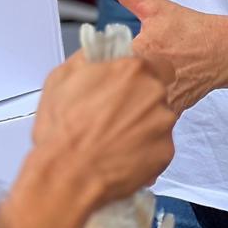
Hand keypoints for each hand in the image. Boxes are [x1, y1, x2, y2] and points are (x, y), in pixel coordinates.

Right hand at [33, 51, 176, 209]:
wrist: (67, 174)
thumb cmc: (62, 129)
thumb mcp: (63, 76)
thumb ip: (90, 57)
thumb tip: (100, 52)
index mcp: (132, 69)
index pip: (156, 63)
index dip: (142, 75)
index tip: (130, 85)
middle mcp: (154, 93)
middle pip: (157, 92)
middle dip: (141, 100)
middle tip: (116, 115)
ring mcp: (162, 125)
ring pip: (159, 120)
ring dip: (143, 126)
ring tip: (116, 139)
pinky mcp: (165, 154)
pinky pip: (159, 147)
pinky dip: (145, 150)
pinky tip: (122, 155)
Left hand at [104, 0, 221, 113]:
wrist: (222, 52)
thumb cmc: (189, 29)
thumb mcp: (156, 7)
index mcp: (140, 52)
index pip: (99, 62)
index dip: (92, 60)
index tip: (93, 56)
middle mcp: (149, 78)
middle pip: (110, 87)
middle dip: (104, 80)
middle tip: (102, 74)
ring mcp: (160, 98)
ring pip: (128, 105)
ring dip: (120, 98)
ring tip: (118, 88)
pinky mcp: (168, 111)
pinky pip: (145, 116)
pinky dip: (139, 110)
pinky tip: (137, 100)